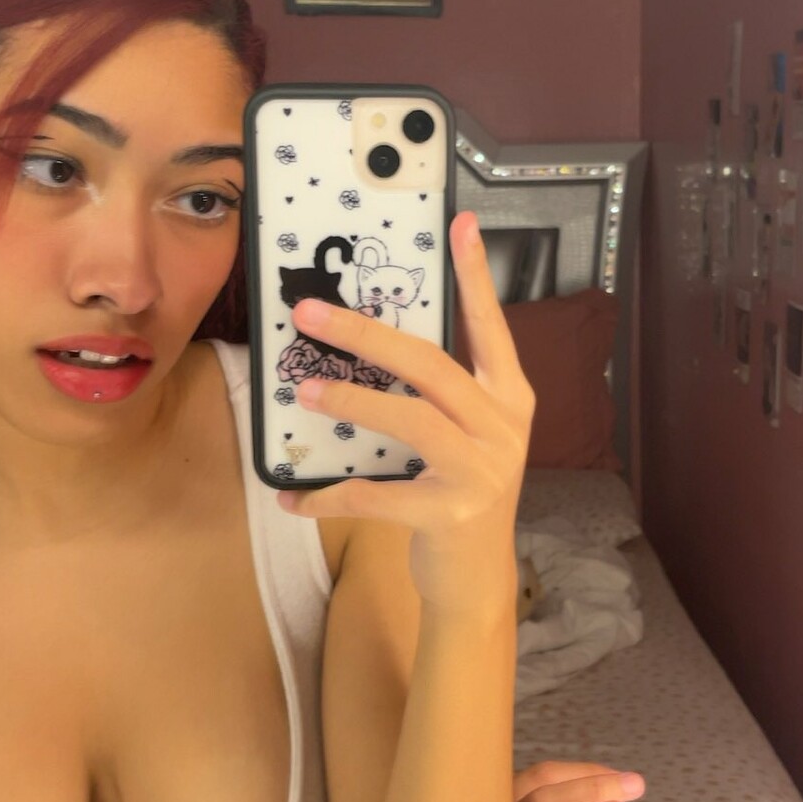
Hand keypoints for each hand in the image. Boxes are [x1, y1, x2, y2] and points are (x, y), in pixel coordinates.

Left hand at [278, 212, 534, 614]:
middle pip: (433, 366)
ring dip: (353, 401)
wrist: (477, 578)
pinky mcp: (450, 515)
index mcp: (509, 398)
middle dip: (368, 334)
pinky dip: (330, 496)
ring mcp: (482, 472)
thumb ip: (437, 394)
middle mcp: (503, 428)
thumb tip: (367, 340)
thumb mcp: (464, 435)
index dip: (475, 276)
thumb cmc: (461, 491)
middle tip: (311, 312)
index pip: (490, 327)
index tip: (462, 223)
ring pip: (412, 421)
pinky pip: (378, 496)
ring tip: (305, 389)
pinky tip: (294, 497)